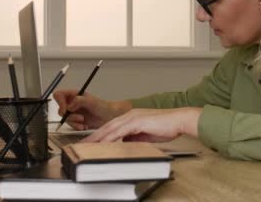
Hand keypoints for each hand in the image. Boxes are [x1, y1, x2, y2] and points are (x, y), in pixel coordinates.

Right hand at [53, 90, 130, 129]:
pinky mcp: (76, 121)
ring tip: (83, 122)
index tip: (66, 110)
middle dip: (69, 116)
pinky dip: (76, 127)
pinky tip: (84, 126)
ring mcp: (73, 112)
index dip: (59, 102)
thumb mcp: (91, 101)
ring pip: (65, 119)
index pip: (59, 95)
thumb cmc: (102, 106)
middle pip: (60, 109)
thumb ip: (79, 101)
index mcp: (74, 95)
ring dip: (73, 122)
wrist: (110, 117)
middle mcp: (72, 103)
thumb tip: (69, 106)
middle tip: (80, 118)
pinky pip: (70, 125)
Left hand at [81, 107, 201, 142]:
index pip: (112, 126)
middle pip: (107, 126)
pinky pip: (120, 131)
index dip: (100, 135)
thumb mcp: (146, 134)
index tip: (91, 142)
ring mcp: (133, 117)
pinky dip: (111, 138)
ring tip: (87, 145)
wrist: (179, 120)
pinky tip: (104, 143)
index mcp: (132, 117)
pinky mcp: (137, 121)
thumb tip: (125, 143)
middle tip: (82, 144)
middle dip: (93, 136)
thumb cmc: (167, 127)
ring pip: (111, 128)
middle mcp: (130, 115)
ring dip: (98, 137)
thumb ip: (134, 137)